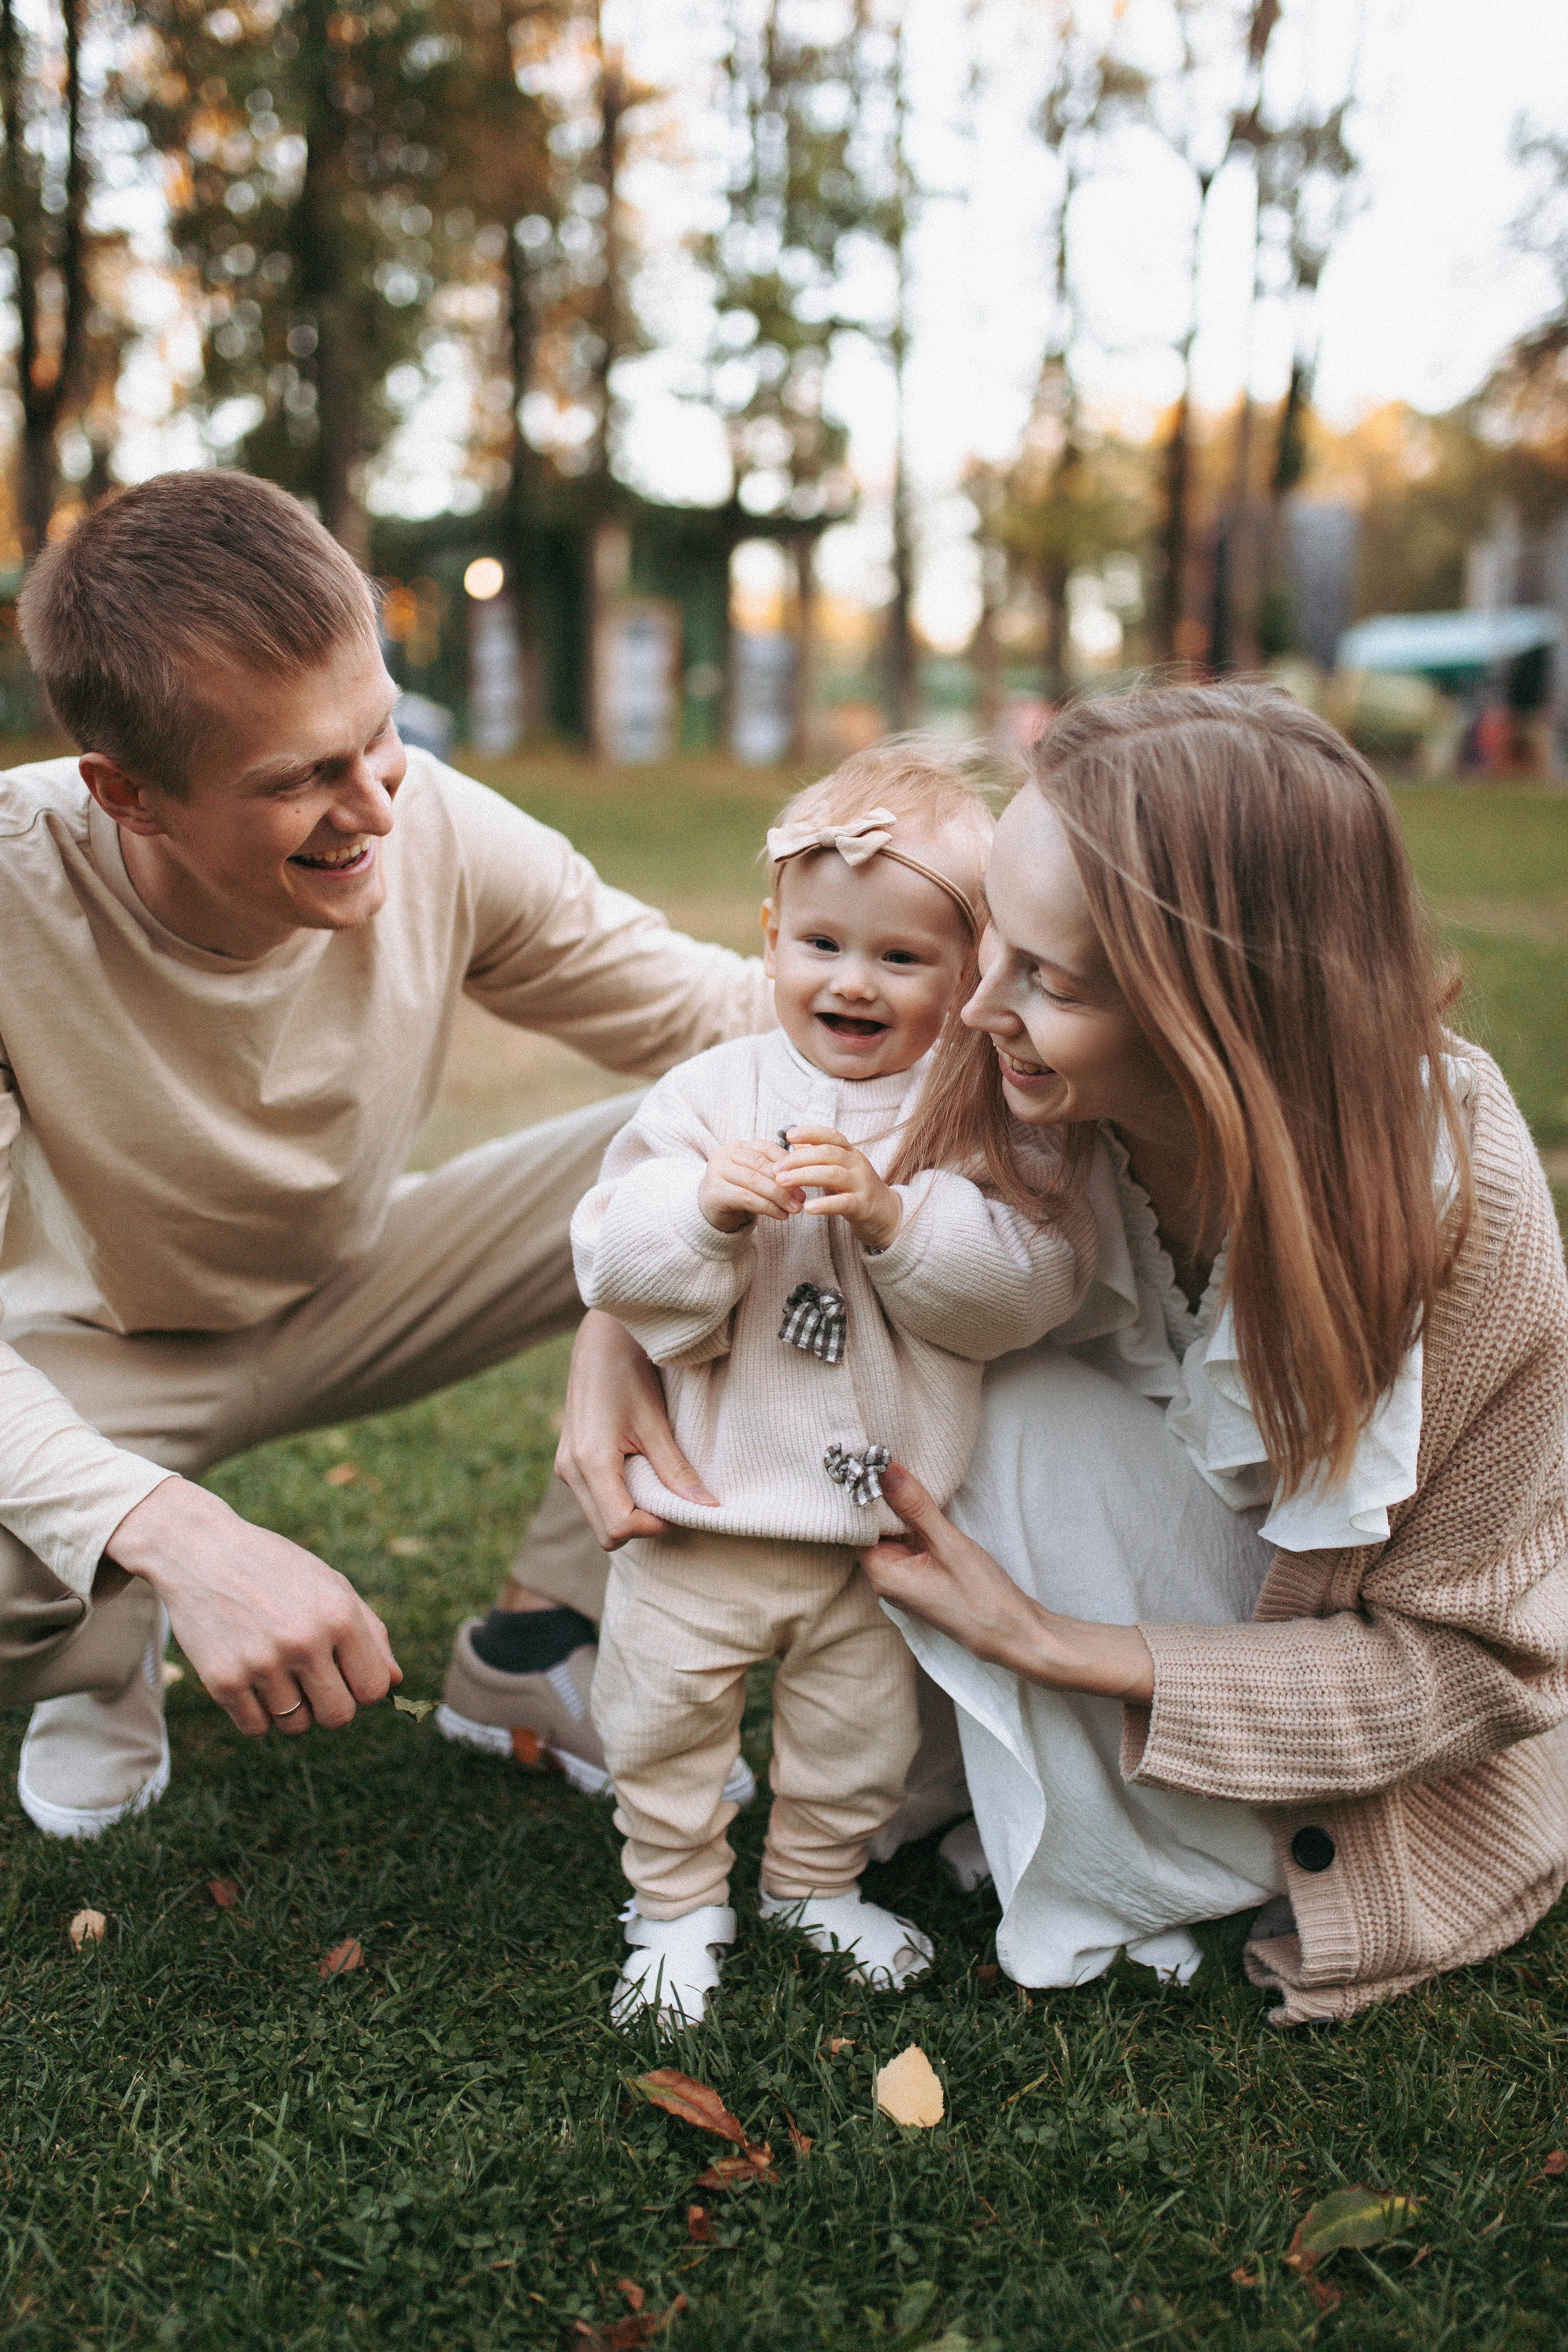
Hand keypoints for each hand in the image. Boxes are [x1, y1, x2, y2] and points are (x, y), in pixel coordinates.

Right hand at [106, 1478, 400, 1737]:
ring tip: (276, 1669)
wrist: (200, 1551)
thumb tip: (396, 1681)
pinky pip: (255, 1728)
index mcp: (338, 1615)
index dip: (362, 1687)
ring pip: (296, 1726)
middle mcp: (303, 1641)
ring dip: (291, 1708)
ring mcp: (261, 1663)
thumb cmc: (276, 1568)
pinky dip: (256, 1714)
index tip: (344, 1672)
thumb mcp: (331, 1584)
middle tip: (311, 1679)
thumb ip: (370, 1632)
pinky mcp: (222, 1680)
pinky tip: (251, 1679)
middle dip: (329, 1704)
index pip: (373, 1689)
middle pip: (338, 1716)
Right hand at [555, 1309, 718, 1547]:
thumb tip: (707, 1507)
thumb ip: (677, 1471)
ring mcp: (565, 1467)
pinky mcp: (568, 1461)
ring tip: (655, 1477)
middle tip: (670, 1496)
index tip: (679, 1505)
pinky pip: (594, 1499)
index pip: (619, 1526)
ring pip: (599, 1518)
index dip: (653, 1525)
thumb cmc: (629, 1373)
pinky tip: (638, 1468)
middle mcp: (569, 1470)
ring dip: (630, 1510)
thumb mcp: (656, 1423)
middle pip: (605, 1532)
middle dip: (641, 1524)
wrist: (601, 1340)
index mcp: (589, 1462)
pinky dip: (619, 1496)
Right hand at [697, 1138, 799, 1232]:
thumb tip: (805, 1175)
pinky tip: (781, 1215)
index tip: (805, 1177)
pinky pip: (746, 1198)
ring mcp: (716, 1172)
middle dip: (785, 1182)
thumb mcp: (756, 1178)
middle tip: (802, 1198)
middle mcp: (724, 1155)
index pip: (766, 1148)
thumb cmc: (738, 1193)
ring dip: (778, 1196)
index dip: (787, 1162)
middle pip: (760, 1164)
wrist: (710, 1213)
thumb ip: (774, 1172)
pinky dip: (767, 1207)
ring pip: (754, 1181)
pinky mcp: (714, 1192)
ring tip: (794, 1209)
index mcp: (737, 1146)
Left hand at [778, 1125, 901, 1250]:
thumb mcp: (839, 1169)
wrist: (885, 1214)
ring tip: (782, 1183)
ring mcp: (862, 1184)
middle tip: (776, 1169)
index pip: (831, 1136)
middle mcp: (857, 1164)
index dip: (810, 1133)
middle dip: (799, 1159)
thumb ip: (819, 1156)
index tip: (789, 1135)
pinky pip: (843, 1202)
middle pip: (827, 1154)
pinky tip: (808, 1208)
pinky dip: (824, 1204)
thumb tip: (795, 1142)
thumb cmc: (856, 1190)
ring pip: (832, 1174)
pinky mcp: (863, 1205)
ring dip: (804, 1177)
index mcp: (850, 1153)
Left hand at [860, 1463, 1154, 1703]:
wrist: (1015, 1634)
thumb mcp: (948, 1544)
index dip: (862, 1494)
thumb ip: (915, 1506)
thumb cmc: (982, 1598)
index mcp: (882, 1575)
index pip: (857, 1526)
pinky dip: (915, 1523)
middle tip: (886, 1457)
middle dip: (882, 1498)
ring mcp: (906, 1581)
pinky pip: (910, 1543)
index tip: (867, 1461)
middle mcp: (887, 1580)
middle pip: (874, 1529)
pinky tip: (924, 1502)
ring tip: (905, 1472)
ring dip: (901, 1509)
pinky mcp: (923, 1579)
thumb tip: (885, 1470)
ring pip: (894, 1535)